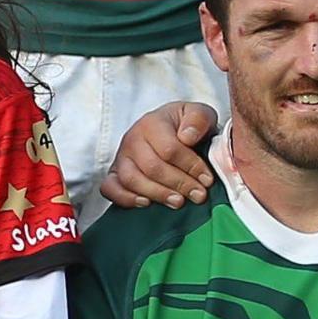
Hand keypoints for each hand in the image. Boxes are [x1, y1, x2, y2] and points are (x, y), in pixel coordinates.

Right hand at [101, 101, 220, 212]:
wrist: (169, 129)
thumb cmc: (185, 125)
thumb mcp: (199, 114)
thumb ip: (198, 119)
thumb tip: (187, 137)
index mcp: (153, 123)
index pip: (169, 149)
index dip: (190, 166)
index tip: (207, 179)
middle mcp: (133, 139)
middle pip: (152, 167)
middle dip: (178, 183)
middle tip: (198, 195)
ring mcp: (121, 157)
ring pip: (132, 179)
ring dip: (157, 193)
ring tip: (179, 202)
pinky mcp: (114, 173)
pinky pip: (110, 188)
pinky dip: (125, 198)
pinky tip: (146, 203)